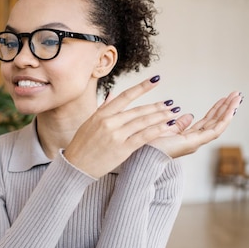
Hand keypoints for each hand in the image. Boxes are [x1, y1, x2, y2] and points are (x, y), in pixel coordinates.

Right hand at [64, 76, 180, 177]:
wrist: (76, 167)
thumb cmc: (81, 146)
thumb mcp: (89, 123)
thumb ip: (103, 109)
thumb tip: (112, 94)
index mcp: (101, 114)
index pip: (125, 96)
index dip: (142, 87)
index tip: (155, 80)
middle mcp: (109, 122)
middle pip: (138, 110)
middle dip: (156, 106)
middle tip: (170, 103)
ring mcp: (116, 136)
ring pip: (143, 122)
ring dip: (160, 117)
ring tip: (172, 114)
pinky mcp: (122, 149)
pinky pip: (143, 137)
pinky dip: (157, 130)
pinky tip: (167, 127)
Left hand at [148, 91, 241, 157]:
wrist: (143, 154)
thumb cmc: (151, 145)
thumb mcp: (167, 129)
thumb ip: (179, 124)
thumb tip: (190, 115)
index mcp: (189, 137)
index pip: (207, 122)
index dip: (216, 110)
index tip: (224, 99)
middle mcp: (195, 140)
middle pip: (215, 122)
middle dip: (226, 108)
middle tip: (236, 95)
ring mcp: (197, 142)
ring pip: (218, 125)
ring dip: (229, 111)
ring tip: (238, 98)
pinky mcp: (194, 142)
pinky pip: (214, 130)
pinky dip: (224, 119)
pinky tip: (231, 109)